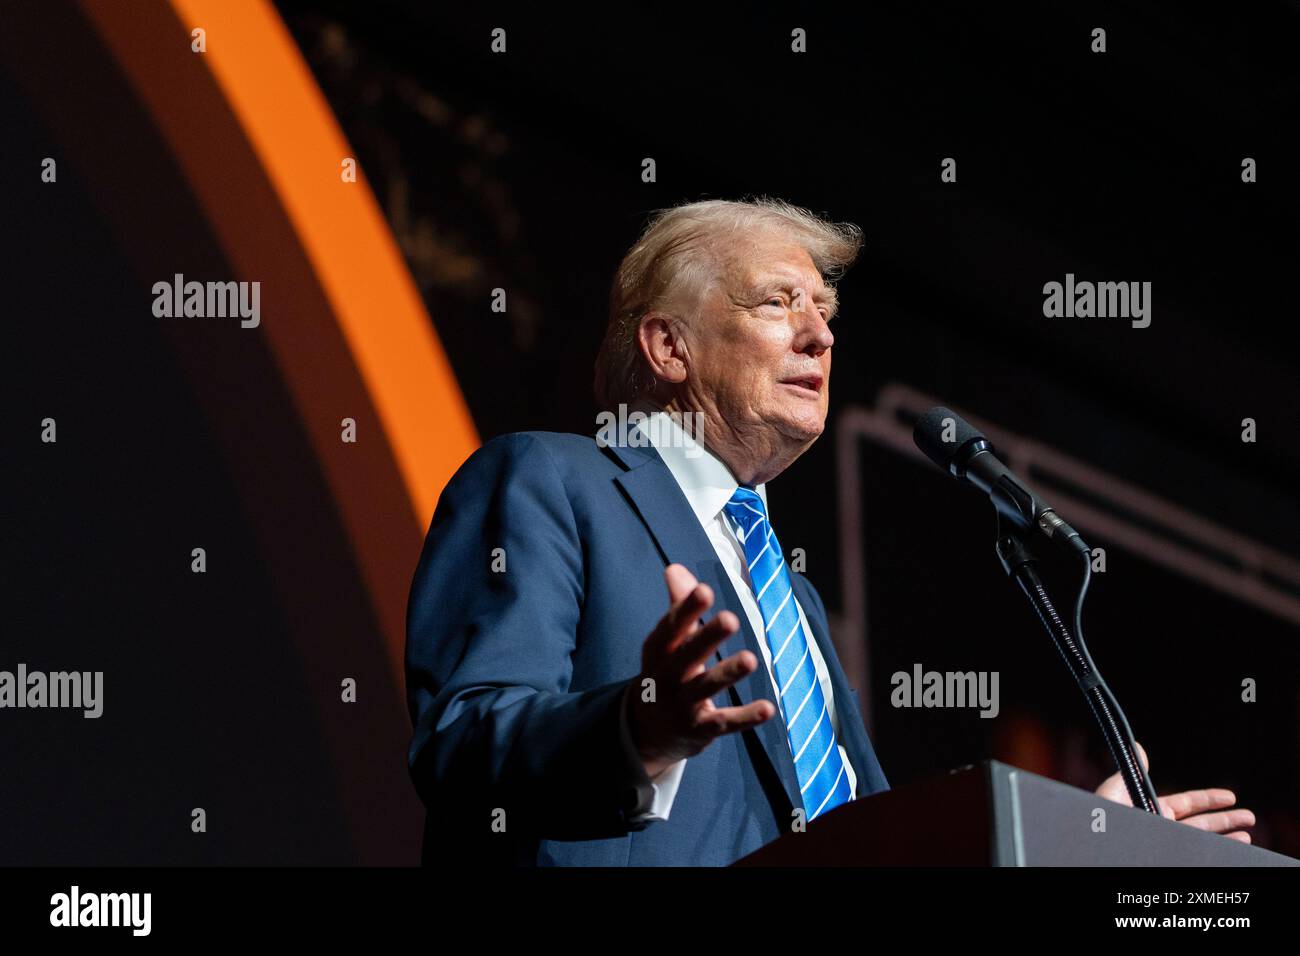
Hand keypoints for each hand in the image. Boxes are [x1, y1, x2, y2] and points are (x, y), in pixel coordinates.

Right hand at [627, 564, 774, 776]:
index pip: (670, 628)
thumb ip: (678, 606)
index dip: (686, 610)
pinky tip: (768, 708)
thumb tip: (675, 568)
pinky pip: (724, 723)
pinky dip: (745, 717)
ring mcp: (682, 705)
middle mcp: (666, 677)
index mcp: (658, 651)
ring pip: (705, 688)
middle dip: (707, 638)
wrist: (645, 732)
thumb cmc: (664, 672)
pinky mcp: (700, 730)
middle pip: (686, 656)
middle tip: (731, 619)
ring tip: (750, 659)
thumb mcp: (666, 643)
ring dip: (727, 674)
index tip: (704, 590)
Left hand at [1094, 741, 1255, 842]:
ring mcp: (1164, 841)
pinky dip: (1212, 852)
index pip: (1188, 803)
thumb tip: (1139, 746)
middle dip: (1226, 820)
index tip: (1231, 796)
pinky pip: (1193, 854)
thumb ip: (1131, 769)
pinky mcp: (1164, 855)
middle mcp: (1161, 826)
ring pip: (1201, 841)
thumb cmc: (1101, 816)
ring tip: (1246, 838)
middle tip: (1249, 817)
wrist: (1093, 841)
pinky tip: (1229, 850)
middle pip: (1202, 824)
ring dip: (1225, 837)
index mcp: (1152, 809)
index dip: (1210, 799)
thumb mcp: (1115, 789)